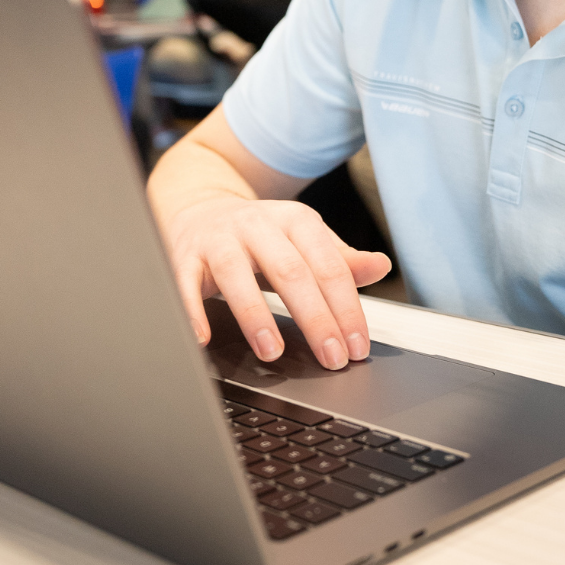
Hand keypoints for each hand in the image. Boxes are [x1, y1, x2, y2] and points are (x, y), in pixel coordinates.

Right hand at [163, 196, 391, 368]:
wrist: (199, 207)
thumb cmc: (260, 236)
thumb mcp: (303, 240)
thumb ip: (341, 259)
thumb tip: (381, 266)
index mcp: (294, 220)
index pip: (328, 264)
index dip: (346, 307)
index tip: (357, 346)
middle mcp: (257, 225)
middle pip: (290, 270)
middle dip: (314, 318)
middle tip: (331, 357)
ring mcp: (218, 239)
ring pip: (236, 274)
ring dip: (255, 315)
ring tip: (273, 352)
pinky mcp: (183, 256)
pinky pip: (184, 284)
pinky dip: (192, 311)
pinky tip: (202, 338)